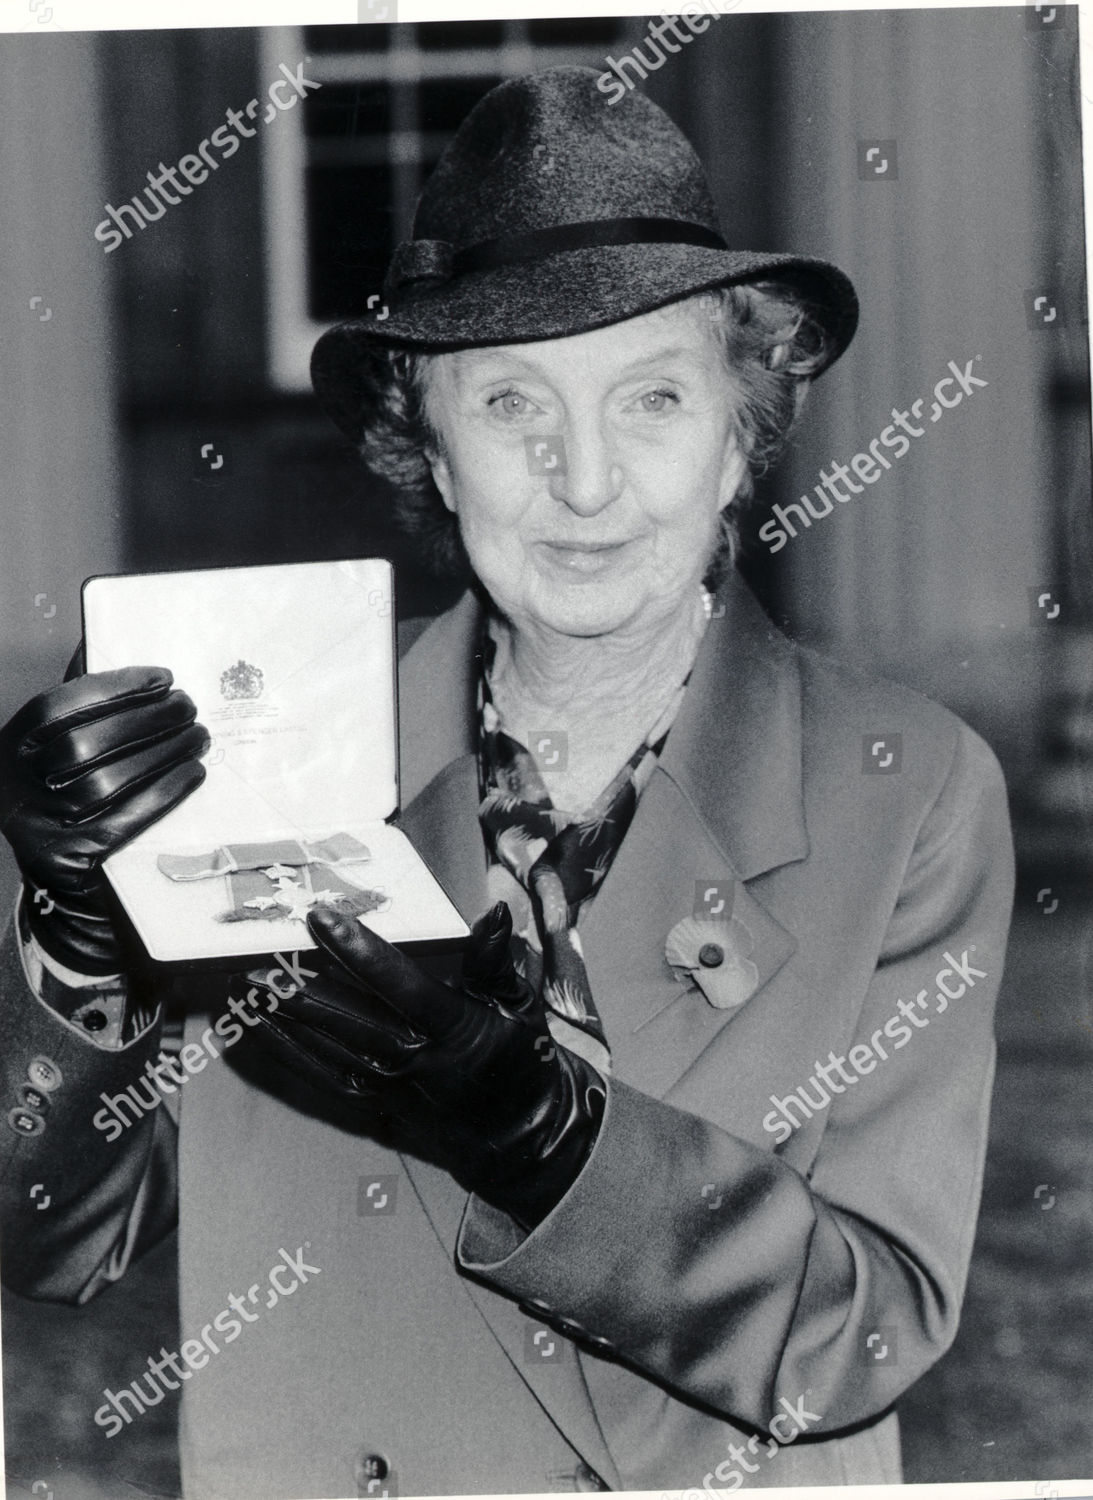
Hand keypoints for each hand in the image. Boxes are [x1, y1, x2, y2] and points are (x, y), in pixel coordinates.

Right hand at [0, 667, 208, 971]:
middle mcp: (14, 787)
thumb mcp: (60, 754)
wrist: (59, 877)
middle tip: (189, 707)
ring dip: (161, 754)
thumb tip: (139, 675)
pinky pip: (121, 823)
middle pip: (83, 745)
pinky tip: (192, 774)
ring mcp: (38, 827)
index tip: (163, 678)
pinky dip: (162, 794)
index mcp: (11, 748)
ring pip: (104, 783)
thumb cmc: (70, 799)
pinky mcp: (68, 861)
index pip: (56, 708)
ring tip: (198, 737)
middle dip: (146, 720)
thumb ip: (87, 715)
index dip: (113, 688)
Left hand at [243, 902, 605, 1227]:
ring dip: (281, 1017)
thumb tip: (496, 911)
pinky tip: (256, 1023)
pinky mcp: (372, 1102)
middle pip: (348, 1020)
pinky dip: (284, 1049)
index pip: (402, 985)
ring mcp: (389, 1085)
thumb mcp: (519, 1004)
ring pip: (325, 1047)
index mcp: (455, 1028)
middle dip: (298, 989)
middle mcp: (416, 1059)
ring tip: (242, 986)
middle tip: (254, 959)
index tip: (323, 917)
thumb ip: (497, 960)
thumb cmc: (518, 1058)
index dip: (360, 950)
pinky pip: (320, 1074)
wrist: (517, 1133)